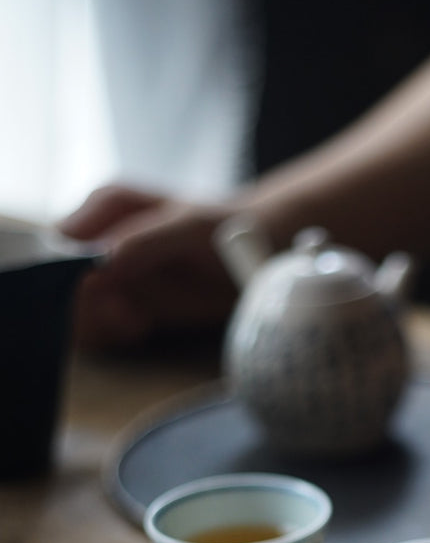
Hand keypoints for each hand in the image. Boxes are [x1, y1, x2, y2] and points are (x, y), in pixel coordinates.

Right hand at [60, 184, 237, 347]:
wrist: (259, 253)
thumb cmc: (225, 228)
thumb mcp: (190, 228)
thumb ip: (145, 241)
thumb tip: (100, 259)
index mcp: (105, 208)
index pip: (59, 245)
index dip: (66, 275)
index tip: (105, 295)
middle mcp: (98, 238)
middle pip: (57, 280)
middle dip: (83, 306)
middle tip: (127, 315)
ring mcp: (109, 274)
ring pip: (74, 308)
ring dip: (97, 324)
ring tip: (137, 321)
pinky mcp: (123, 303)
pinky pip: (98, 326)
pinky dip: (112, 334)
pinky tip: (140, 326)